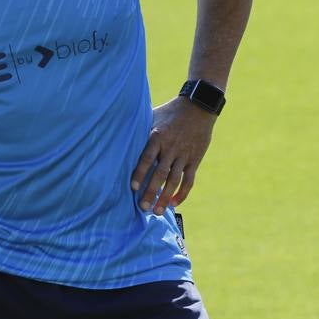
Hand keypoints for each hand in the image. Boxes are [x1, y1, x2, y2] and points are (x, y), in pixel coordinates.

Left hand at [130, 97, 216, 215]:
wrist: (198, 106)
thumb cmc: (170, 112)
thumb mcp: (153, 115)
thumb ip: (141, 129)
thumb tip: (119, 137)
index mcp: (157, 136)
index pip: (147, 158)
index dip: (140, 173)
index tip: (132, 188)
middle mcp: (171, 147)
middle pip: (160, 174)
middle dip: (151, 192)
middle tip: (143, 207)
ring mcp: (184, 154)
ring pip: (175, 180)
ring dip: (166, 197)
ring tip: (158, 211)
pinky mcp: (195, 159)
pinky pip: (189, 179)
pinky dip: (182, 193)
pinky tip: (174, 203)